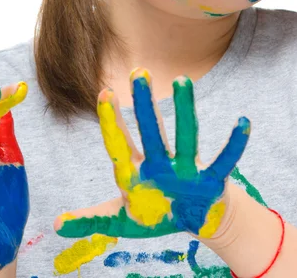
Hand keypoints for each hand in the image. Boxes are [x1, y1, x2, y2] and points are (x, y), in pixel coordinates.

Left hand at [54, 68, 249, 240]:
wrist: (192, 221)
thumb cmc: (156, 214)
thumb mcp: (121, 222)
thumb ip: (92, 220)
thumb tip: (54, 225)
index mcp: (137, 172)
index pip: (120, 144)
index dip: (111, 121)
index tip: (103, 92)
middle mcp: (161, 164)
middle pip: (151, 130)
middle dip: (144, 104)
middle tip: (138, 71)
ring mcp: (186, 169)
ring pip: (185, 135)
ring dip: (183, 110)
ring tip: (183, 81)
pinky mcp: (210, 180)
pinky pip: (224, 160)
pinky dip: (235, 145)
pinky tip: (243, 123)